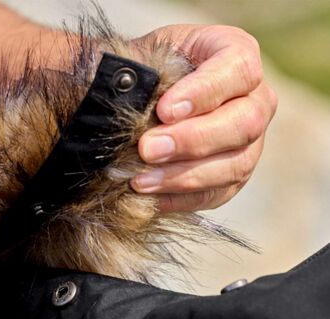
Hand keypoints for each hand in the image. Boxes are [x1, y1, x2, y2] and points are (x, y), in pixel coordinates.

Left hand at [130, 25, 277, 211]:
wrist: (150, 101)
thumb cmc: (150, 71)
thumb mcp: (145, 57)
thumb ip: (141, 70)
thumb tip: (128, 94)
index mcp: (237, 54)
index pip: (239, 70)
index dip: (204, 92)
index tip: (164, 111)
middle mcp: (256, 99)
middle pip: (244, 123)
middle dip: (192, 141)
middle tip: (147, 149)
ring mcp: (251, 143)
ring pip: (235, 166)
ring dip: (183, 177)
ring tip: (141, 180)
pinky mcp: (234, 177)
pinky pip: (216, 194)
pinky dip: (181, 199)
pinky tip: (150, 196)